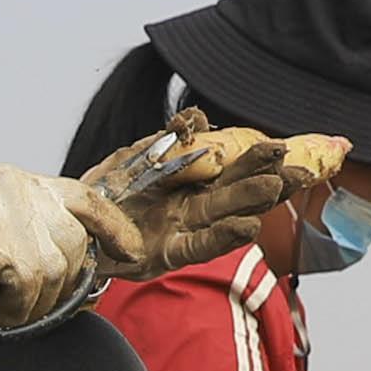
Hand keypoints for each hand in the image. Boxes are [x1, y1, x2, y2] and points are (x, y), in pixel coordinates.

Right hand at [0, 165, 142, 331]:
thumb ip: (17, 223)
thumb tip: (49, 262)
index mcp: (21, 182)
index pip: (86, 198)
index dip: (115, 227)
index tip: (132, 252)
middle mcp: (24, 193)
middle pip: (74, 245)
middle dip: (66, 282)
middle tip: (39, 303)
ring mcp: (13, 216)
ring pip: (57, 270)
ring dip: (38, 302)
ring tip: (11, 311)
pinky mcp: (1, 245)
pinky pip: (30, 290)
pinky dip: (17, 311)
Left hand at [81, 121, 348, 266]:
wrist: (70, 224)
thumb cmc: (105, 191)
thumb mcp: (134, 157)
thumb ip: (167, 139)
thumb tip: (197, 117)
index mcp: (192, 181)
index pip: (234, 168)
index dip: (260, 159)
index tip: (287, 147)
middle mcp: (194, 205)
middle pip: (240, 190)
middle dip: (269, 178)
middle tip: (299, 168)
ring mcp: (183, 229)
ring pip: (225, 213)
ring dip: (251, 200)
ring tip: (277, 186)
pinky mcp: (167, 254)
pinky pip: (200, 244)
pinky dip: (224, 236)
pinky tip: (248, 226)